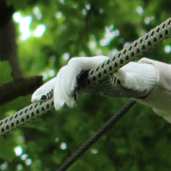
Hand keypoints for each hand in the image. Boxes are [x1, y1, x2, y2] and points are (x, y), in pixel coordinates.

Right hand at [31, 55, 158, 109]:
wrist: (133, 78)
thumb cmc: (134, 79)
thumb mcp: (132, 80)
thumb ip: (126, 78)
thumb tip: (121, 75)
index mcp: (96, 62)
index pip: (74, 64)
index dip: (68, 77)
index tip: (69, 95)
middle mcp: (85, 65)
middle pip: (65, 73)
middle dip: (61, 89)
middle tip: (63, 108)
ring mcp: (80, 73)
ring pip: (60, 79)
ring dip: (53, 92)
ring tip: (56, 107)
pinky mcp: (77, 82)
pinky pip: (60, 85)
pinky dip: (48, 92)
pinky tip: (36, 101)